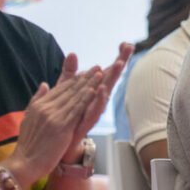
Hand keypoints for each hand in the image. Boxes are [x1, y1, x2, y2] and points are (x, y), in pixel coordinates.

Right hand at [9, 53, 103, 182]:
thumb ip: (37, 100)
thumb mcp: (28, 118)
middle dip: (85, 78)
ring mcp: (54, 117)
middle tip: (97, 67)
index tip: (86, 71)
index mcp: (39, 105)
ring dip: (89, 84)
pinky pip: (76, 110)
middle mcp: (46, 108)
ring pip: (75, 97)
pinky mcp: (61, 127)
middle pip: (69, 90)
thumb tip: (45, 84)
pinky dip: (85, 99)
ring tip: (99, 74)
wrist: (24, 163)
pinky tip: (93, 91)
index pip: (60, 89)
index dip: (74, 80)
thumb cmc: (28, 145)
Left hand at [63, 42, 134, 159]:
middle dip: (120, 63)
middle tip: (129, 49)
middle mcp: (96, 100)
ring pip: (105, 92)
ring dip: (112, 78)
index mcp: (93, 91)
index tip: (126, 44)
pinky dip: (98, 100)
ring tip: (118, 64)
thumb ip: (70, 73)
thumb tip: (72, 53)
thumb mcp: (66, 91)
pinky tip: (102, 89)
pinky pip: (94, 110)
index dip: (117, 58)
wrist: (61, 146)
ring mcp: (93, 111)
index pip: (106, 71)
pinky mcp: (86, 123)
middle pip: (110, 78)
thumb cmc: (67, 118)